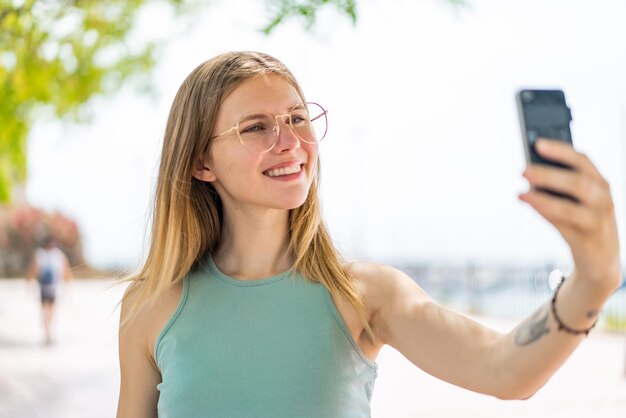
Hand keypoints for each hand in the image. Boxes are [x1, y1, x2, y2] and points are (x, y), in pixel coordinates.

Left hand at [519, 138, 620, 290]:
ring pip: (570, 204)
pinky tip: (530, 204)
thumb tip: (529, 175)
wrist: (601, 256)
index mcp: (599, 181)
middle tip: (524, 170)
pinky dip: (545, 212)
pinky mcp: (590, 235)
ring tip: (523, 192)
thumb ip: (557, 187)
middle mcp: (603, 196)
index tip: (537, 143)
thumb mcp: (575, 200)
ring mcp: (599, 216)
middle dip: (548, 174)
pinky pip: (565, 222)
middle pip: (576, 180)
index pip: (582, 160)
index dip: (560, 150)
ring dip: (543, 197)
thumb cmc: (582, 221)